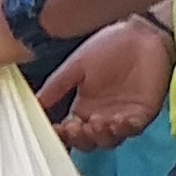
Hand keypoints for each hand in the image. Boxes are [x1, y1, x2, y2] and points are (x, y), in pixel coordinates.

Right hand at [38, 15, 170, 148]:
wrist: (141, 33)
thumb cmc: (109, 46)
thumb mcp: (76, 65)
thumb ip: (56, 86)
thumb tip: (33, 103)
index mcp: (84, 107)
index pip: (70, 131)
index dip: (62, 135)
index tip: (56, 129)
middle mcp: (101, 116)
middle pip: (88, 142)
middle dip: (81, 139)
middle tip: (77, 127)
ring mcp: (122, 117)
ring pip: (109, 141)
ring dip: (100, 136)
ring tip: (97, 123)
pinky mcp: (142, 114)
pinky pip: (132, 130)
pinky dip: (123, 130)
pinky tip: (117, 121)